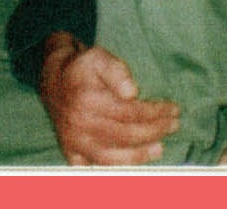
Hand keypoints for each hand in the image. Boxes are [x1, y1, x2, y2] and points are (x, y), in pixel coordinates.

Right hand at [37, 33, 179, 165]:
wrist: (53, 79)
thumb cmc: (82, 67)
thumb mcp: (99, 56)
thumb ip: (117, 70)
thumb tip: (133, 93)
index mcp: (89, 100)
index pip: (131, 112)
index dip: (156, 112)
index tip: (174, 109)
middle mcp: (80, 124)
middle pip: (125, 135)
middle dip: (154, 131)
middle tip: (174, 126)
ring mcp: (74, 141)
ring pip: (111, 157)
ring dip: (138, 156)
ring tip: (159, 149)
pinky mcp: (70, 151)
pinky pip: (93, 168)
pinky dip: (112, 169)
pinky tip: (131, 165)